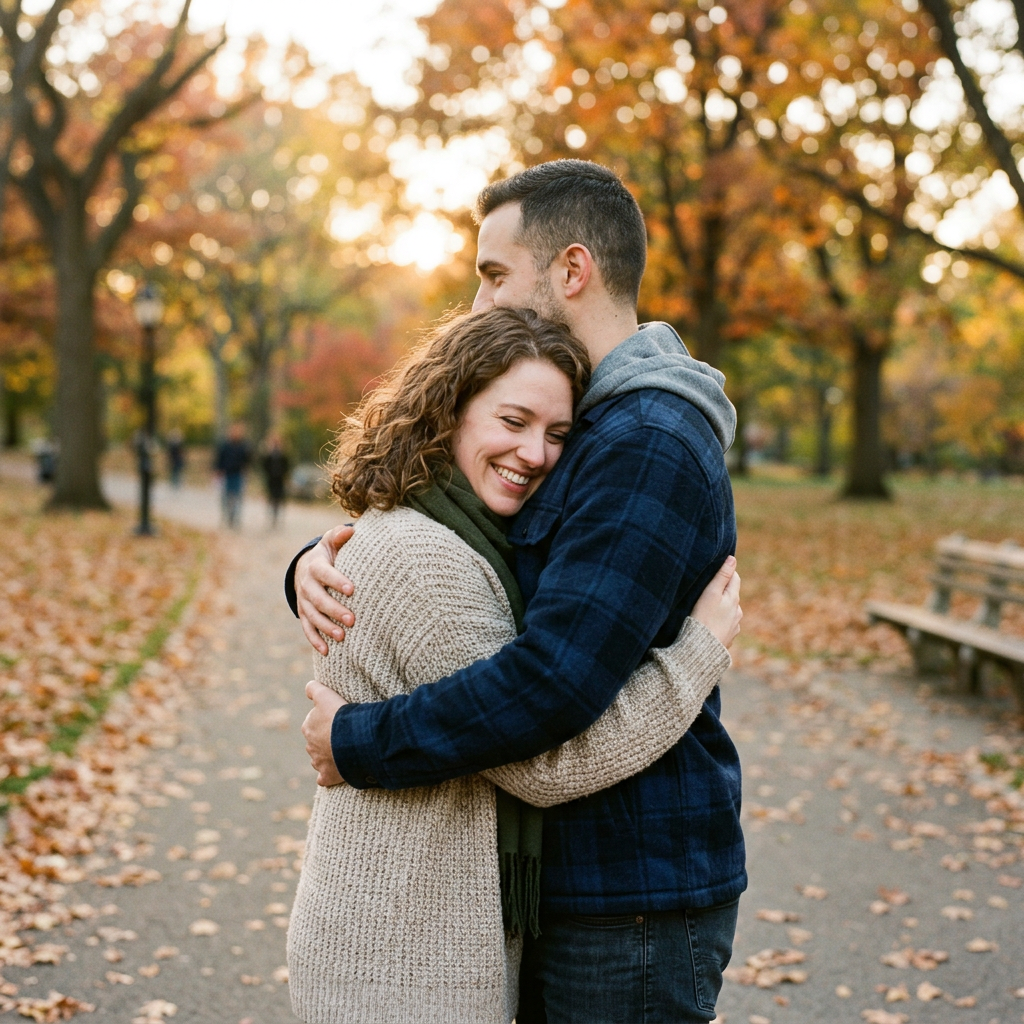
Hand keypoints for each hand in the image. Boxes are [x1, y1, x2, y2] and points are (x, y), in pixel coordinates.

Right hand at [297, 525, 355, 654]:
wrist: (307, 567)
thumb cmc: (329, 554)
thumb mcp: (331, 542)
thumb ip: (339, 536)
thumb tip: (350, 530)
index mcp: (316, 567)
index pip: (325, 574)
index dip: (337, 581)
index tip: (352, 590)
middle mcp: (307, 585)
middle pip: (319, 599)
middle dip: (334, 610)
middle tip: (352, 620)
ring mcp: (304, 601)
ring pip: (313, 616)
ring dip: (326, 627)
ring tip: (342, 637)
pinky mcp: (304, 613)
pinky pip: (307, 629)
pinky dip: (315, 640)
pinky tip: (326, 651)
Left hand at [302, 679, 346, 786]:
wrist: (352, 738)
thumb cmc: (340, 715)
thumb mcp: (326, 695)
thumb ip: (314, 689)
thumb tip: (308, 688)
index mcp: (308, 727)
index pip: (313, 723)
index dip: (326, 721)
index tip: (338, 720)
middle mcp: (310, 746)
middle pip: (316, 742)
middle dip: (326, 740)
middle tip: (343, 735)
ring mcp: (318, 762)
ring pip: (319, 759)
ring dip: (328, 757)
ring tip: (344, 752)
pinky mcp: (327, 775)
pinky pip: (323, 778)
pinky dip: (327, 776)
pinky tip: (334, 774)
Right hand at [691, 555, 741, 647]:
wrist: (702, 650)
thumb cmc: (703, 618)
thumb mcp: (711, 593)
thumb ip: (722, 576)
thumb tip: (732, 559)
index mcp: (734, 599)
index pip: (734, 577)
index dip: (725, 572)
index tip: (712, 572)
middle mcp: (737, 612)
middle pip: (732, 594)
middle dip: (722, 590)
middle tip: (706, 590)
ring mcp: (734, 626)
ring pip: (729, 610)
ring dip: (721, 607)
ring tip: (705, 609)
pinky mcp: (728, 637)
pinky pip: (725, 625)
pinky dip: (719, 622)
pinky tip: (708, 625)